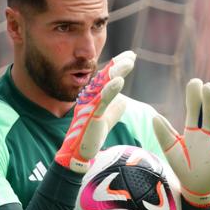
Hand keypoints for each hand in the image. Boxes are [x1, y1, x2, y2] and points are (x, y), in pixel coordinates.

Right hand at [55, 50, 135, 172]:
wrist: (78, 154)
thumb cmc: (90, 137)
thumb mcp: (106, 121)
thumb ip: (114, 110)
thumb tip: (123, 102)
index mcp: (94, 98)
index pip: (107, 78)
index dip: (117, 66)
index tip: (130, 56)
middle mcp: (90, 98)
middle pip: (105, 77)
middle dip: (118, 64)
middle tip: (131, 55)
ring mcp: (90, 105)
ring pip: (104, 84)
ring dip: (116, 71)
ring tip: (129, 62)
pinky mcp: (91, 114)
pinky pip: (102, 99)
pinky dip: (111, 89)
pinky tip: (120, 80)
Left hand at [152, 79, 209, 206]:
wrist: (193, 187)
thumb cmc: (183, 165)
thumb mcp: (170, 149)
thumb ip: (164, 134)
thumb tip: (154, 117)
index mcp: (194, 128)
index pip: (195, 107)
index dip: (195, 95)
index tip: (195, 82)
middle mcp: (208, 132)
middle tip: (208, 88)